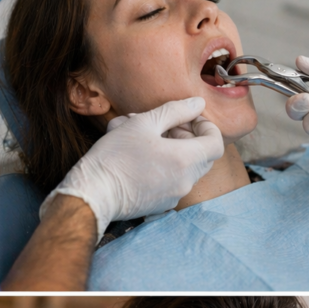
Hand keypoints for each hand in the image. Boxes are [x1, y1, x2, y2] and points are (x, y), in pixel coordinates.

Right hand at [40, 97, 224, 235]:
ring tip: (144, 138)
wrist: (93, 195)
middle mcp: (186, 180)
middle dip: (188, 137)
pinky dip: (165, 166)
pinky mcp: (164, 204)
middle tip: (163, 126)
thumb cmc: (114, 156)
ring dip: (173, 149)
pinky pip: (174, 180)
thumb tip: (198, 103)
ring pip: (186, 167)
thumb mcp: (143, 123)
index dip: (205, 127)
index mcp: (186, 159)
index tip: (187, 118)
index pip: (216, 143)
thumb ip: (174, 111)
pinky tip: (140, 158)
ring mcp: (176, 195)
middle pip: (203, 155)